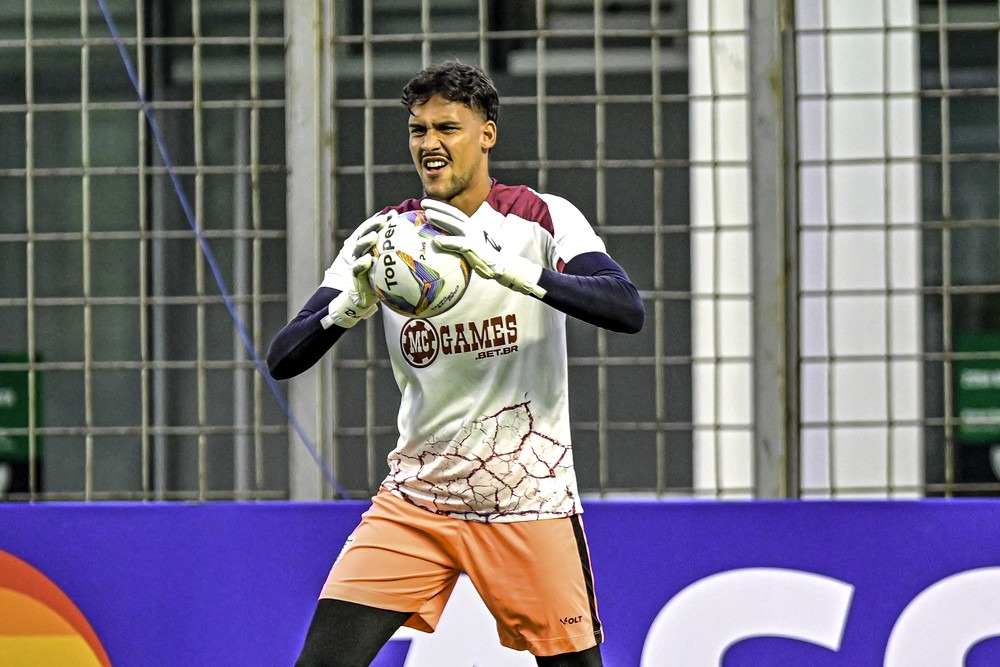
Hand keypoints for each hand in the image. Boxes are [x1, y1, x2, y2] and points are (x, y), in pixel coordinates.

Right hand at [321, 212, 394, 328]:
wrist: (364, 298)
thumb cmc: (380, 282)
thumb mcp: (391, 269)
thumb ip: (399, 257)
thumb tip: (418, 247)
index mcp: (369, 247)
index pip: (374, 230)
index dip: (382, 221)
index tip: (394, 214)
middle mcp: (361, 252)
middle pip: (365, 234)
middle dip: (373, 225)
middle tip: (384, 219)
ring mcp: (356, 262)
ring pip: (359, 248)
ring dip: (366, 240)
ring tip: (374, 236)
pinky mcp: (354, 275)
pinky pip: (357, 268)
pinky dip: (361, 263)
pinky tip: (368, 259)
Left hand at [422, 199, 546, 298]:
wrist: (503, 266)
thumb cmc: (484, 258)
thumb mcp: (470, 246)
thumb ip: (458, 241)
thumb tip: (440, 242)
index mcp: (470, 226)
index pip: (454, 213)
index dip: (441, 207)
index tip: (427, 203)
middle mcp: (472, 228)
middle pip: (453, 214)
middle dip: (438, 207)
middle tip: (423, 203)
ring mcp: (474, 236)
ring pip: (455, 225)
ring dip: (441, 219)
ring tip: (428, 215)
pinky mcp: (475, 248)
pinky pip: (459, 244)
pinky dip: (448, 241)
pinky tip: (437, 240)